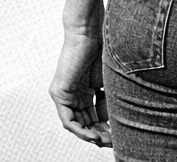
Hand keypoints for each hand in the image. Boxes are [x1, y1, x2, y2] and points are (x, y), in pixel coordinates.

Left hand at [50, 29, 111, 147]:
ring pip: (76, 124)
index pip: (94, 117)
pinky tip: (91, 135)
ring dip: (90, 135)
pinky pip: (67, 119)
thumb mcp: (107, 84)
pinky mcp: (59, 93)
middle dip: (99, 135)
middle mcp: (74, 95)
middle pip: (86, 123)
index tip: (118, 136)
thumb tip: (111, 125)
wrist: (90, 33)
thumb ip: (107, 103)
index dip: (106, 129)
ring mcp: (65, 94)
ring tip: (104, 141)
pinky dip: (79, 129)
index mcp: (86, 91)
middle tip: (112, 142)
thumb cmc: (103, 51)